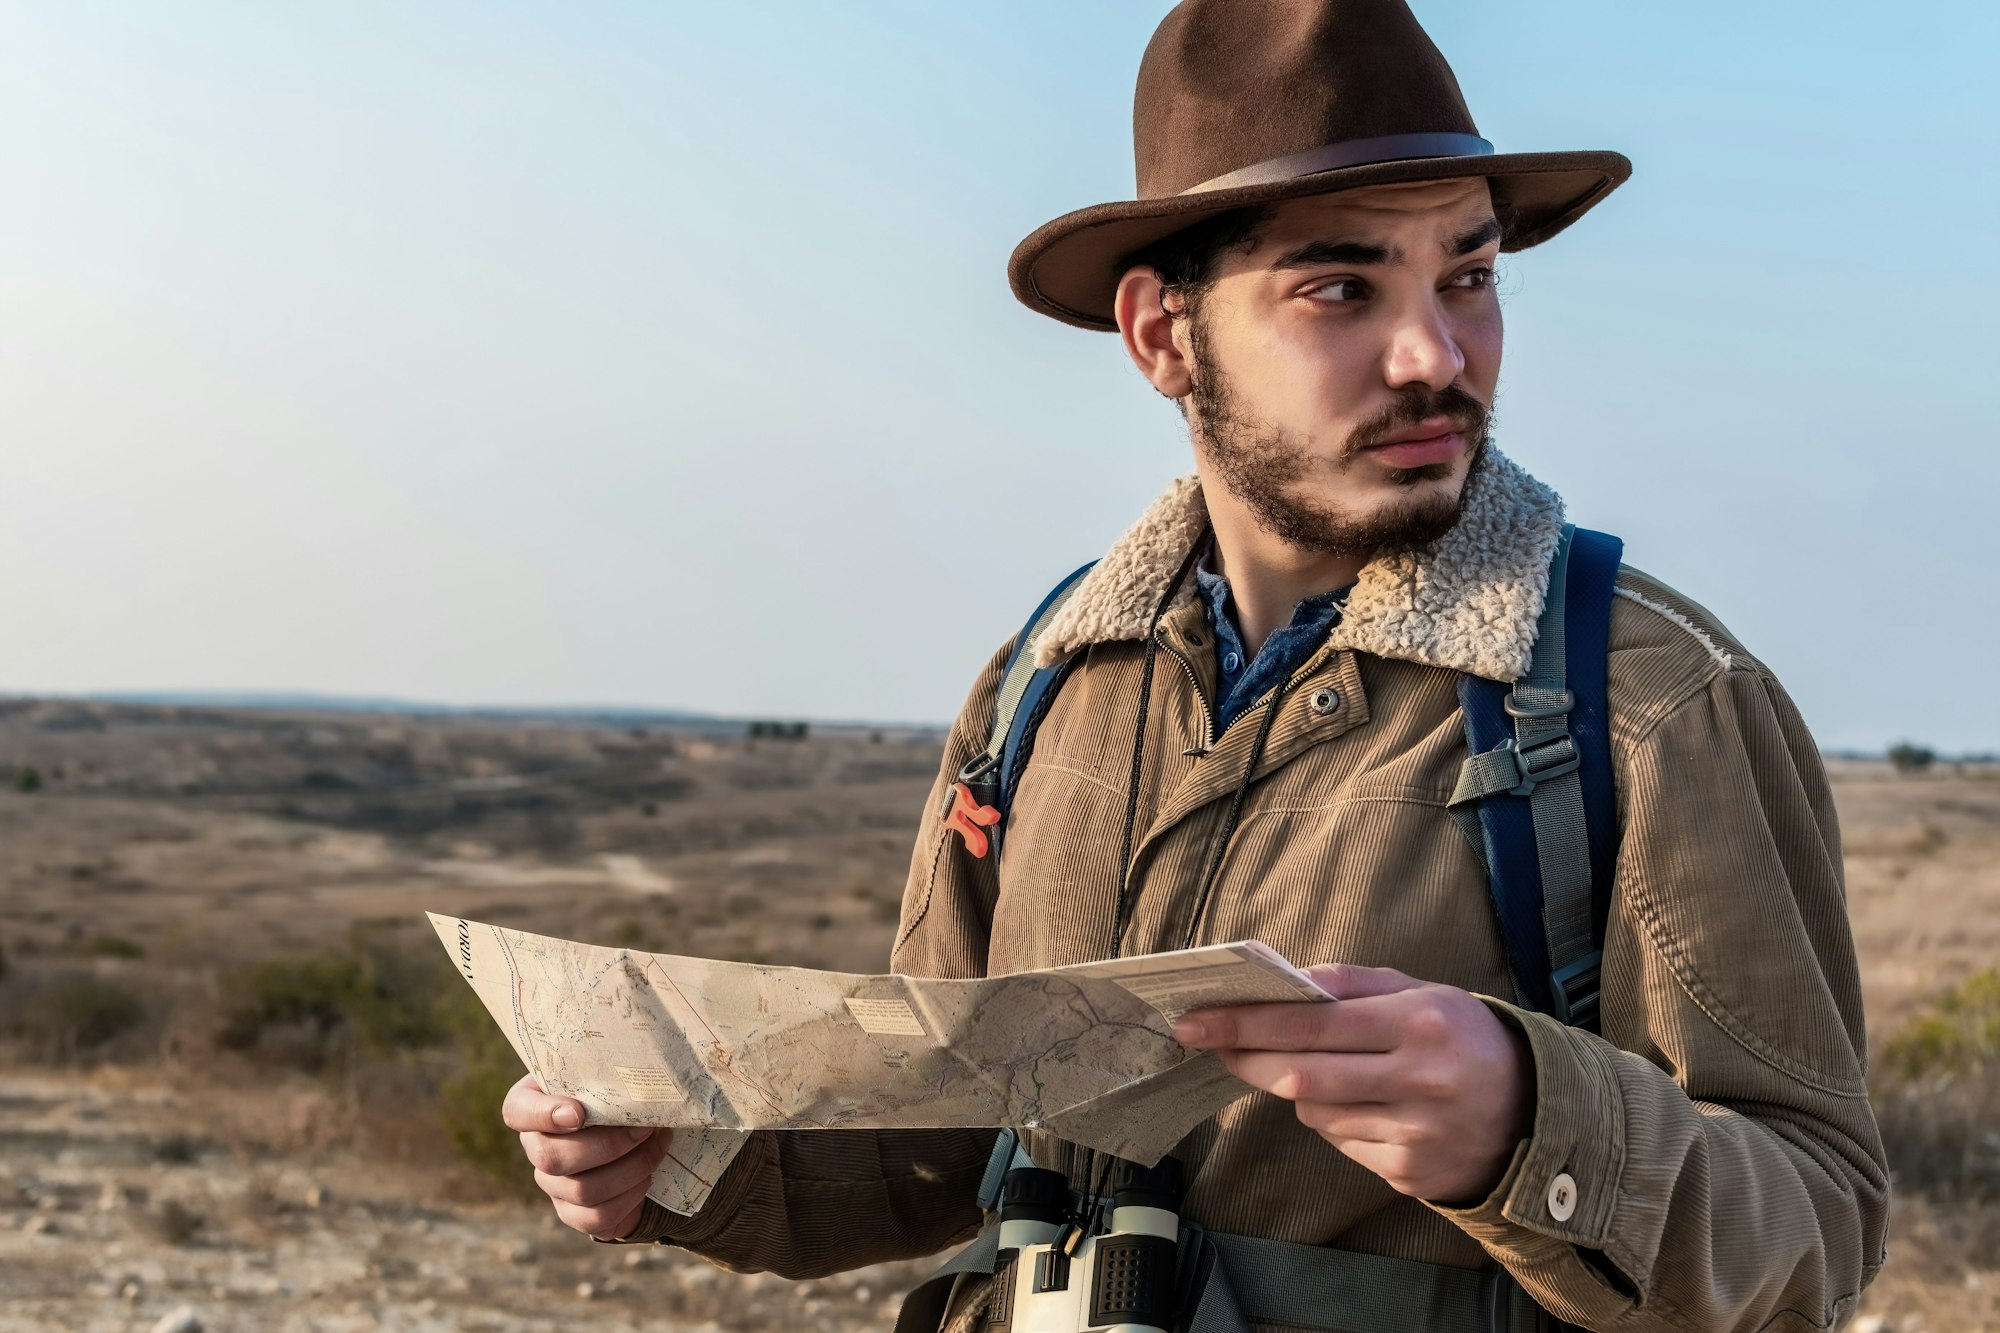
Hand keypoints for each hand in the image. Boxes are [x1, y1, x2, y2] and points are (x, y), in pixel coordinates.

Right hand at [502, 1073, 672, 1238]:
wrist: (634, 1134)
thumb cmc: (618, 1093)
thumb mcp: (610, 1074)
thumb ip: (611, 1070)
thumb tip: (638, 1072)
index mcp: (535, 1105)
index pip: (517, 1110)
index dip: (543, 1115)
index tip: (579, 1112)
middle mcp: (536, 1147)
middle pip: (550, 1158)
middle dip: (608, 1145)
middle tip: (645, 1127)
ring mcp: (552, 1184)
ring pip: (581, 1190)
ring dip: (630, 1168)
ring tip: (656, 1146)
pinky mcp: (573, 1213)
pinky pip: (597, 1217)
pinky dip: (630, 1197)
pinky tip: (646, 1177)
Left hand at [1173, 964, 1532, 1203]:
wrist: (1537, 1115)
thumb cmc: (1465, 1039)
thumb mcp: (1422, 992)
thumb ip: (1352, 983)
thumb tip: (1283, 981)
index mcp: (1418, 1023)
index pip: (1311, 1023)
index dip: (1246, 1023)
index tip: (1197, 1020)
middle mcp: (1416, 1080)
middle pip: (1300, 1075)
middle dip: (1246, 1059)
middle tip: (1211, 1043)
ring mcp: (1413, 1134)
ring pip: (1315, 1112)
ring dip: (1298, 1089)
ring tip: (1322, 1070)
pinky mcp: (1408, 1173)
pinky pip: (1342, 1143)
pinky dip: (1333, 1121)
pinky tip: (1362, 1105)